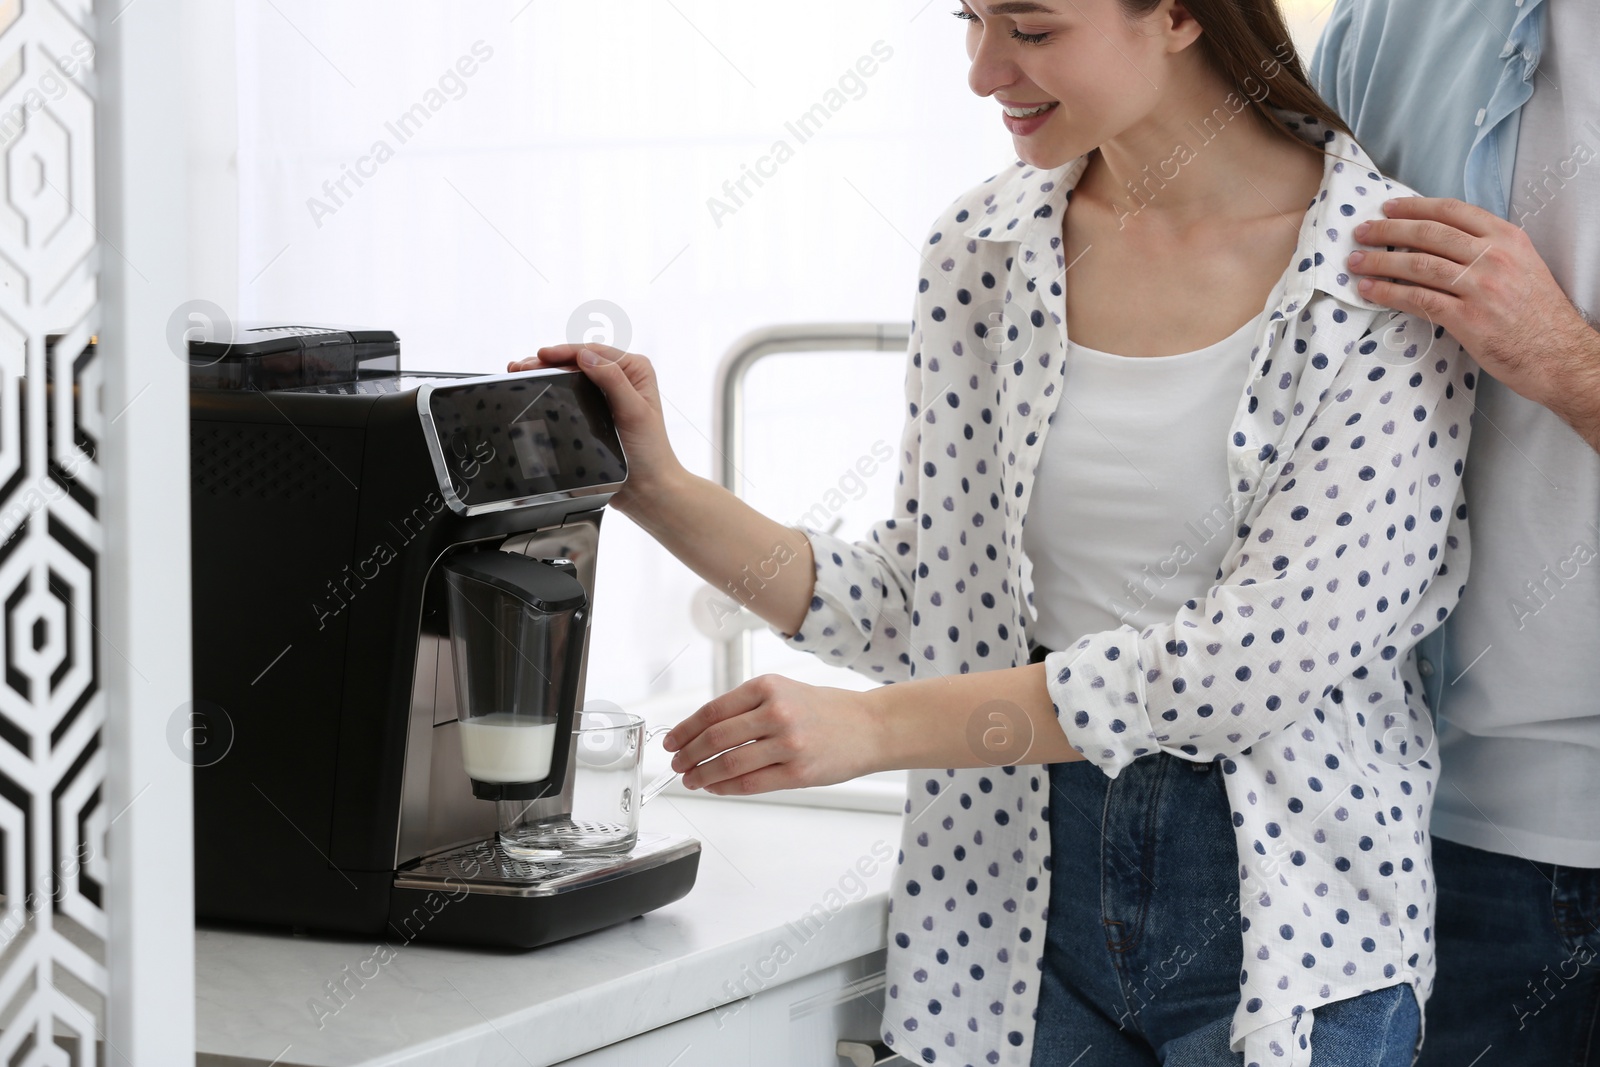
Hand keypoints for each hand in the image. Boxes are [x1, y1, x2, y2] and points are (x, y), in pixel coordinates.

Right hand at [507, 344, 684, 512]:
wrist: (646, 486)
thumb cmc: (649, 451)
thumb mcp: (633, 412)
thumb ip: (613, 380)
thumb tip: (585, 356)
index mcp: (635, 370)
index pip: (594, 352)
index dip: (565, 351)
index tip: (542, 355)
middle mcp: (622, 377)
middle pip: (579, 361)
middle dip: (548, 362)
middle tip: (521, 367)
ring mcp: (607, 393)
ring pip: (571, 376)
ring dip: (545, 373)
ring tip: (520, 374)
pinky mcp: (595, 410)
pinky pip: (570, 393)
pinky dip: (551, 389)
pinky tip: (534, 388)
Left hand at [662, 674, 883, 794]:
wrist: (871, 726)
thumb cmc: (826, 710)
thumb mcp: (785, 691)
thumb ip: (748, 707)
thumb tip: (705, 732)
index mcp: (768, 686)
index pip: (713, 711)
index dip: (686, 729)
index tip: (672, 741)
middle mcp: (776, 712)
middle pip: (716, 738)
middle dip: (689, 754)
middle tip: (677, 764)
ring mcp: (788, 743)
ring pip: (729, 763)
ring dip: (703, 775)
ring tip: (692, 780)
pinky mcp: (798, 772)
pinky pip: (750, 783)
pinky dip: (726, 788)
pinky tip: (716, 788)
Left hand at [1346, 197, 1599, 428]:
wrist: (1558, 354)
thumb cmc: (1537, 312)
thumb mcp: (1522, 265)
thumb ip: (1487, 249)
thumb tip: (1439, 239)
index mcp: (1507, 238)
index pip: (1453, 211)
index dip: (1415, 207)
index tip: (1389, 208)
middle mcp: (1494, 257)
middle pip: (1428, 234)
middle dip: (1388, 230)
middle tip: (1361, 232)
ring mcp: (1480, 288)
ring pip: (1418, 264)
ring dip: (1379, 261)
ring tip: (1355, 261)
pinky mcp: (1467, 318)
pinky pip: (1417, 299)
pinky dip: (1388, 293)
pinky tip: (1369, 290)